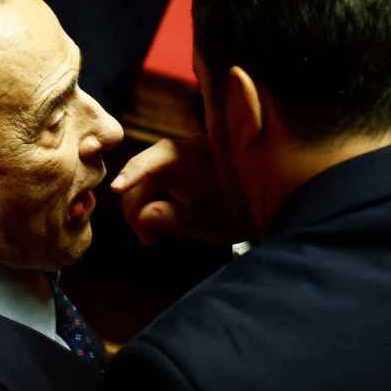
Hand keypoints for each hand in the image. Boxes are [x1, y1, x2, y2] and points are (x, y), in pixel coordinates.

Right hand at [111, 138, 251, 244]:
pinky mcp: (186, 167)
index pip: (149, 163)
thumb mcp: (206, 221)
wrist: (274, 200)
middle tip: (148, 240)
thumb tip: (142, 216)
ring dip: (146, 205)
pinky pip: (162, 180)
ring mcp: (183, 156)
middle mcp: (182, 150)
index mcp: (186, 158)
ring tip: (153, 237)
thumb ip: (172, 217)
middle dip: (137, 205)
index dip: (130, 176)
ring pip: (150, 179)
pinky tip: (164, 221)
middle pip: (144, 174)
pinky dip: (158, 199)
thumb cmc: (241, 210)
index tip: (115, 189)